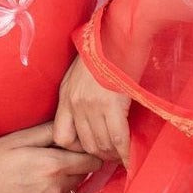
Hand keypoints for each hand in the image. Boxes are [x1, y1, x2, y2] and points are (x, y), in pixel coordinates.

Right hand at [0, 123, 101, 192]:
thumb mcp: (16, 139)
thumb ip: (48, 132)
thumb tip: (71, 128)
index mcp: (53, 165)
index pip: (90, 161)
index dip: (85, 154)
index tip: (76, 150)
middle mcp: (55, 190)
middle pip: (80, 177)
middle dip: (71, 167)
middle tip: (47, 161)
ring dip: (59, 185)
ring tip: (33, 177)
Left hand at [53, 53, 131, 167]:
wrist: (118, 35)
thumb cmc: (104, 51)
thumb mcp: (80, 75)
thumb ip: (79, 97)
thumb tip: (91, 121)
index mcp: (66, 96)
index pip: (61, 137)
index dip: (77, 148)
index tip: (92, 147)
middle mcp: (75, 104)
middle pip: (85, 144)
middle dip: (100, 154)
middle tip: (113, 154)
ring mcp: (92, 105)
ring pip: (101, 145)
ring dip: (113, 154)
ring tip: (123, 153)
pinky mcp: (112, 105)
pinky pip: (117, 139)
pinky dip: (125, 152)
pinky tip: (130, 157)